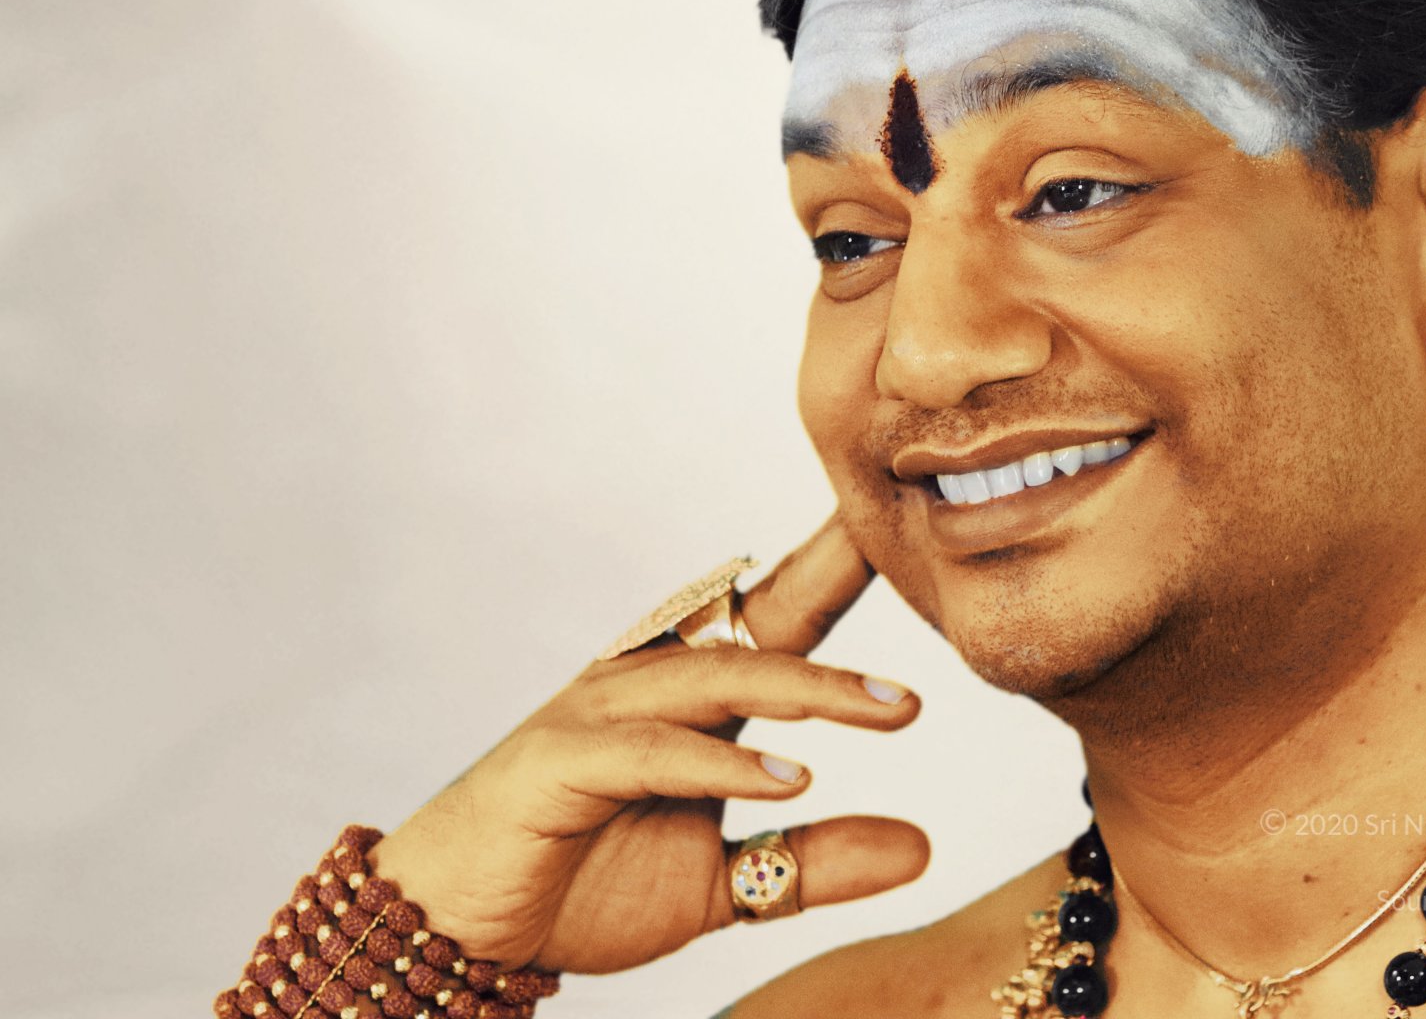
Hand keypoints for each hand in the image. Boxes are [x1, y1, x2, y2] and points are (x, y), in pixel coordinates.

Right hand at [365, 514, 927, 973]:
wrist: (460, 931)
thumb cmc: (579, 884)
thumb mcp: (723, 880)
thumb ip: (812, 861)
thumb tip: (921, 849)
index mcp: (689, 694)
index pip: (779, 617)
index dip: (838, 568)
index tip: (912, 531)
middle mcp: (648, 682)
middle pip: (759, 623)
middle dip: (837, 586)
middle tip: (928, 577)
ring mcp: (599, 713)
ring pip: (719, 679)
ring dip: (809, 690)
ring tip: (892, 711)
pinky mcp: (560, 761)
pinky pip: (655, 752)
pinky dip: (724, 764)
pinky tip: (793, 779)